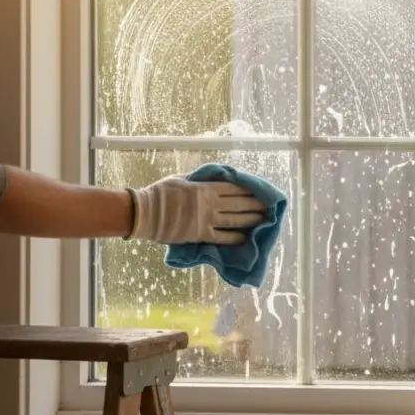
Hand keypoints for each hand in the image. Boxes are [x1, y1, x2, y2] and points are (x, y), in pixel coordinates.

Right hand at [130, 176, 266, 244]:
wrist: (145, 213)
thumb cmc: (160, 193)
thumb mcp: (180, 179)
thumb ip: (197, 178)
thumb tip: (209, 176)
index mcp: (206, 189)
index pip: (234, 188)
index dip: (249, 189)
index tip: (260, 190)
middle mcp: (211, 204)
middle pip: (239, 203)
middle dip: (256, 204)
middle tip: (269, 206)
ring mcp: (207, 220)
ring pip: (235, 220)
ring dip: (251, 219)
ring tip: (263, 220)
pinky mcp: (201, 235)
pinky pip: (223, 237)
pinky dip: (235, 238)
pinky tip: (245, 238)